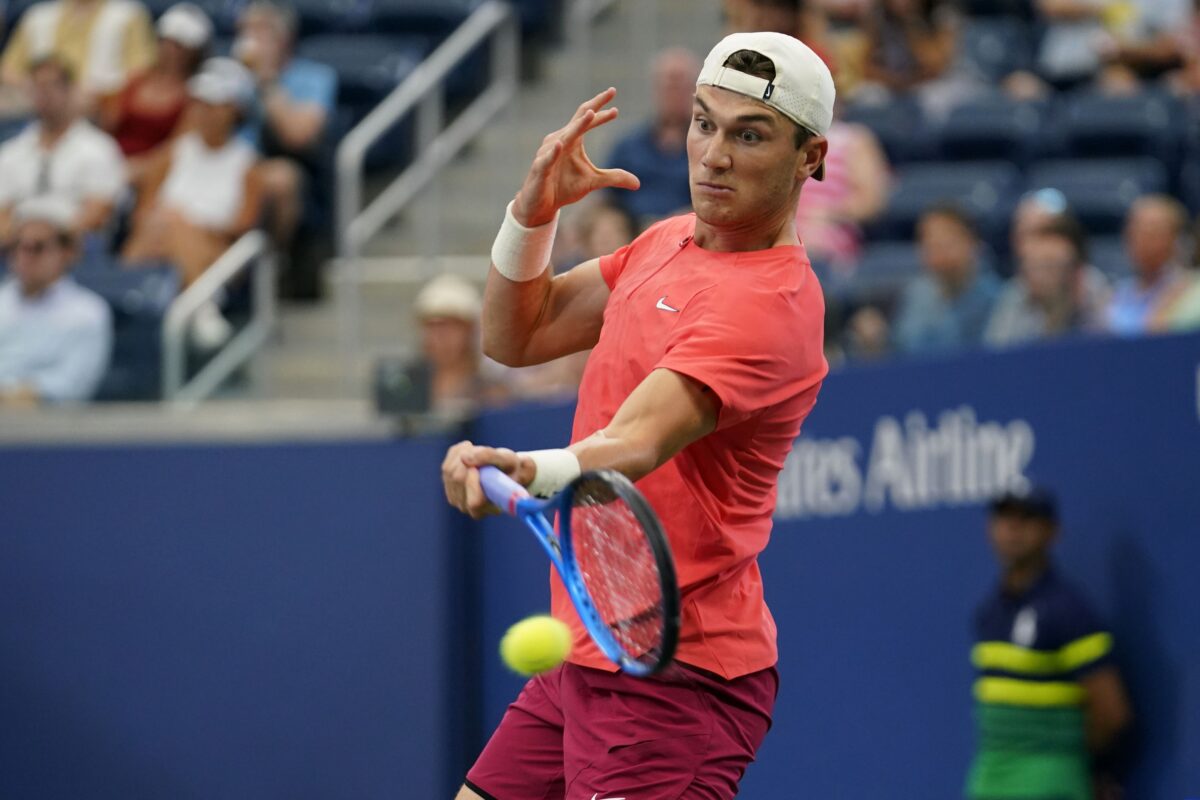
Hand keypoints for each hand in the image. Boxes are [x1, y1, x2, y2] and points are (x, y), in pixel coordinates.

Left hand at [441, 441, 536, 518]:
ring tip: (478, 450)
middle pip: (458, 482)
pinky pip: (446, 465)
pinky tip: (469, 449)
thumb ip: (489, 457)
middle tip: (480, 450)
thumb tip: (464, 457)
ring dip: (462, 455)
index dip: (473, 483)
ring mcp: (457, 499)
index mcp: (490, 508)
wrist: (506, 470)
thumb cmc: (512, 468)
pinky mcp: (449, 487)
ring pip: (449, 472)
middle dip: (468, 462)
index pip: (475, 502)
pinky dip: (456, 453)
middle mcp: (470, 508)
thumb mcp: (508, 460)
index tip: (476, 467)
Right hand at [512, 87, 639, 226]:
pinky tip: (561, 145)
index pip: (587, 119)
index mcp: (572, 140)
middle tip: (612, 91)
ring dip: (577, 125)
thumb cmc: (563, 188)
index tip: (615, 100)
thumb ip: (614, 178)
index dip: (602, 109)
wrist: (539, 205)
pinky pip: (547, 159)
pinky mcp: (540, 169)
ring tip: (591, 114)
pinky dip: (554, 152)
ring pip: (565, 136)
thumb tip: (638, 184)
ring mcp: (548, 153)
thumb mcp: (593, 182)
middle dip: (595, 106)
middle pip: (579, 119)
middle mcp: (560, 140)